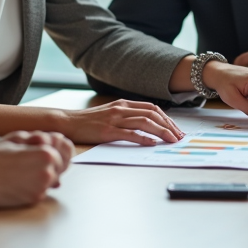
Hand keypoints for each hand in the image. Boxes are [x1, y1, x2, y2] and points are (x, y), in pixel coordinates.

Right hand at [0, 131, 71, 206]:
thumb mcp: (17, 138)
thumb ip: (39, 137)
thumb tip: (54, 141)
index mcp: (46, 154)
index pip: (62, 152)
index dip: (53, 150)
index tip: (43, 150)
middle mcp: (47, 172)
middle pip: (59, 167)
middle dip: (50, 164)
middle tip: (32, 162)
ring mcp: (42, 187)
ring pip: (52, 180)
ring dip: (43, 175)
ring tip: (24, 171)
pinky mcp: (34, 199)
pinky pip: (42, 190)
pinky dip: (35, 186)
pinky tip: (21, 181)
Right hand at [56, 100, 183, 145]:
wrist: (68, 122)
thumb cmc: (90, 121)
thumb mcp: (111, 112)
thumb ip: (127, 116)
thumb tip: (147, 125)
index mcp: (124, 103)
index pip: (152, 108)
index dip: (167, 118)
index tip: (176, 129)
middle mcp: (121, 109)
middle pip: (152, 114)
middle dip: (169, 126)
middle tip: (179, 137)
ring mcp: (115, 119)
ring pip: (144, 122)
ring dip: (161, 132)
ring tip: (171, 140)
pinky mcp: (107, 131)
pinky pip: (129, 133)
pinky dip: (143, 138)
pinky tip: (152, 143)